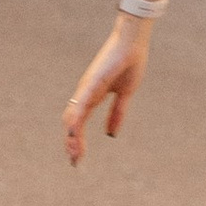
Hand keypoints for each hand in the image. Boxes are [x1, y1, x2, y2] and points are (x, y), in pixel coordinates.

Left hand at [64, 17, 150, 166]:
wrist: (133, 42)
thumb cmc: (130, 62)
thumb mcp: (125, 94)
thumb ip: (117, 113)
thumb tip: (111, 133)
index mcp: (93, 96)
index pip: (79, 122)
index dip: (77, 140)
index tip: (78, 158)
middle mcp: (85, 93)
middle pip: (72, 122)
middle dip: (72, 143)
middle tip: (75, 162)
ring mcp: (86, 88)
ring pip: (73, 117)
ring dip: (72, 137)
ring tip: (75, 154)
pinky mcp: (92, 83)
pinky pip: (81, 104)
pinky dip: (76, 120)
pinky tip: (73, 133)